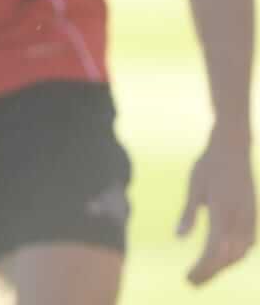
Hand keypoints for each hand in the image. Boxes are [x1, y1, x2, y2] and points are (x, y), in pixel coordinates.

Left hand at [177, 128, 255, 285]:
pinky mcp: (253, 215)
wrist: (233, 148)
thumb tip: (178, 238)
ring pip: (240, 252)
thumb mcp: (194, 186)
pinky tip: (223, 259)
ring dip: (224, 266)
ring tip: (204, 273)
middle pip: (228, 256)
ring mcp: (250, 217)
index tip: (189, 278)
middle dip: (211, 272)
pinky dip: (235, 255)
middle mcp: (240, 217)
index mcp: (223, 210)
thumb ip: (188, 213)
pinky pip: (247, 243)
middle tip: (192, 282)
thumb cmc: (209, 165)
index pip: (214, 249)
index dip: (203, 268)